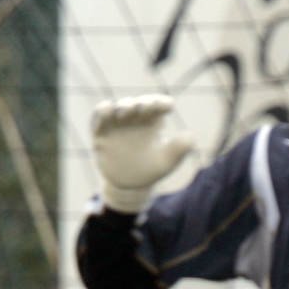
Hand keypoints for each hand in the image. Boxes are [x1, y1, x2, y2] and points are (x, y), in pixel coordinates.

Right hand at [91, 94, 194, 212]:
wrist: (129, 185)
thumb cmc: (152, 169)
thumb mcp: (168, 162)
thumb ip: (179, 149)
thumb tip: (191, 136)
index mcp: (153, 122)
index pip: (158, 105)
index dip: (162, 103)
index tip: (168, 107)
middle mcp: (134, 119)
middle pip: (138, 104)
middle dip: (142, 103)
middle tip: (144, 108)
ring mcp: (116, 125)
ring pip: (117, 107)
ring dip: (121, 105)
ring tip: (125, 110)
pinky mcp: (100, 133)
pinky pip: (97, 119)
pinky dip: (101, 113)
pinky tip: (106, 112)